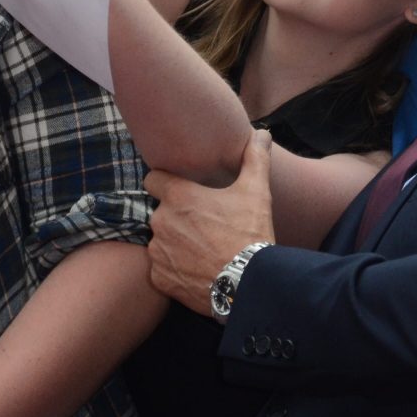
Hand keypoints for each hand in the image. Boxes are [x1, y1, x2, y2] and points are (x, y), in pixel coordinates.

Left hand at [145, 131, 275, 315]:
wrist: (247, 283)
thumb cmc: (249, 233)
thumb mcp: (256, 191)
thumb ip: (255, 158)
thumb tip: (263, 133)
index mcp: (179, 196)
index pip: (153, 179)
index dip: (166, 182)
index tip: (182, 190)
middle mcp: (161, 221)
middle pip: (161, 212)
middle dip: (177, 216)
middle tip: (204, 225)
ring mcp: (158, 252)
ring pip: (160, 240)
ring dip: (175, 243)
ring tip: (202, 250)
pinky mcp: (160, 278)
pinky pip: (162, 268)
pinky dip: (175, 269)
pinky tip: (197, 270)